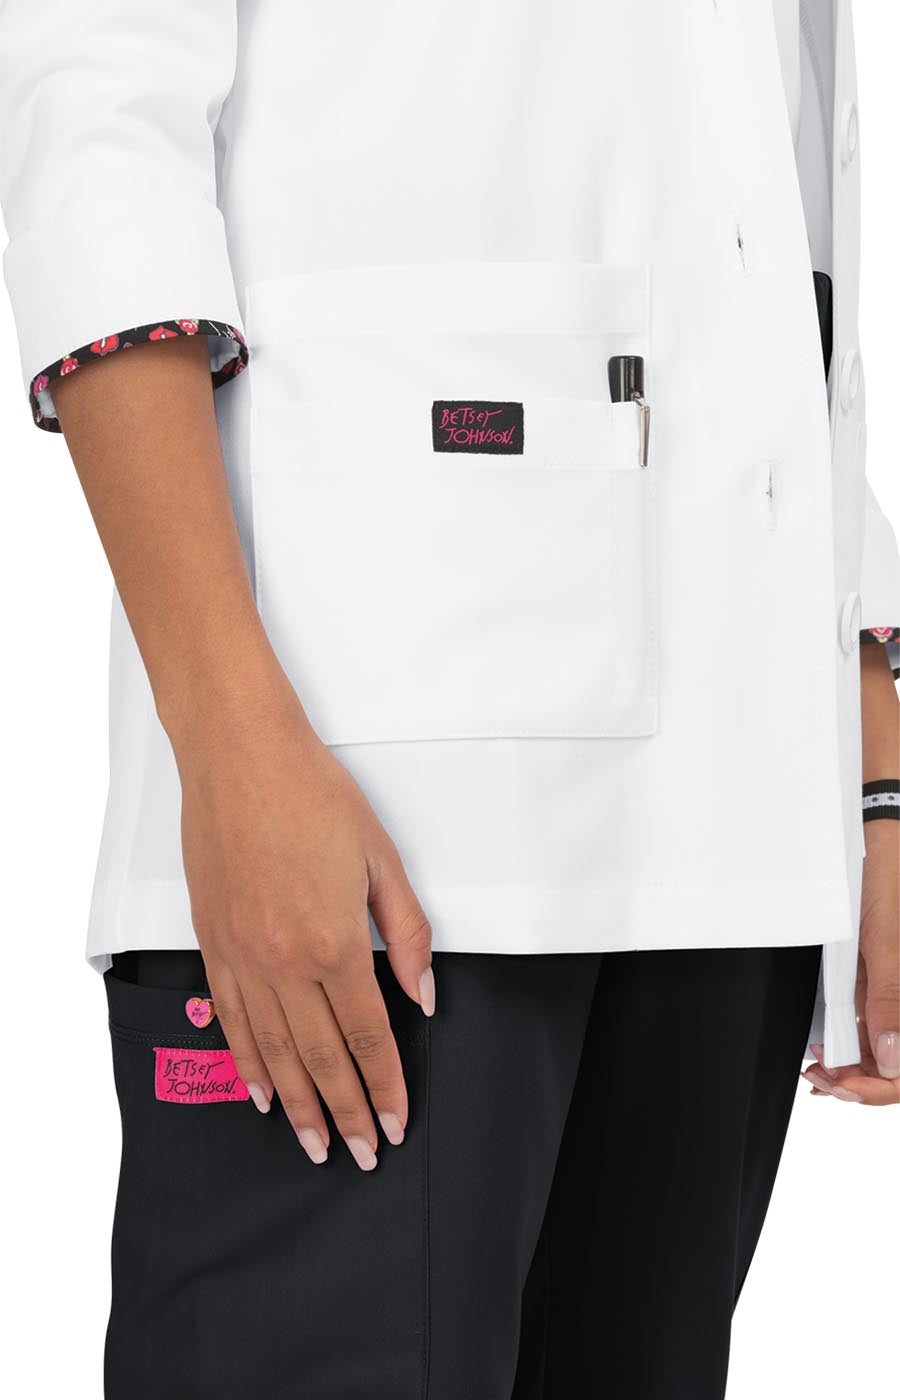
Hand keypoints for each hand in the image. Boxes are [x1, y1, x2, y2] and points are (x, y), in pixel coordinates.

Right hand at [174, 682, 434, 1167]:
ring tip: (313, 1144)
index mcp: (334, 942)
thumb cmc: (314, 796)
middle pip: (320, 1057)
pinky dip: (246, 1063)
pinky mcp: (212, 944)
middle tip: (361, 1154)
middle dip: (345, 1113)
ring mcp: (241, 957)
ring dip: (296, 1104)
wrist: (240, 757)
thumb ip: (407, 933)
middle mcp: (283, 962)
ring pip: (272, 1051)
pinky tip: (261, 1092)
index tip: (396, 1123)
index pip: (367, 1036)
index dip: (384, 1086)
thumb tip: (423, 993)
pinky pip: (230, 1020)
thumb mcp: (381, 859)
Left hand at [802, 819, 898, 1105]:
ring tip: (818, 1069)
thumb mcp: (885, 940)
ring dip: (853, 1067)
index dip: (882, 1088)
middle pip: (897, 1063)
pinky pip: (870, 1022)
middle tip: (821, 1080)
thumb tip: (890, 1059)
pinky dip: (848, 1043)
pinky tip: (824, 1050)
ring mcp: (896, 991)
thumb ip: (890, 999)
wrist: (879, 839)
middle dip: (861, 1083)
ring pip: (884, 1050)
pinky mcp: (880, 979)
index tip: (845, 1086)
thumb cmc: (889, 879)